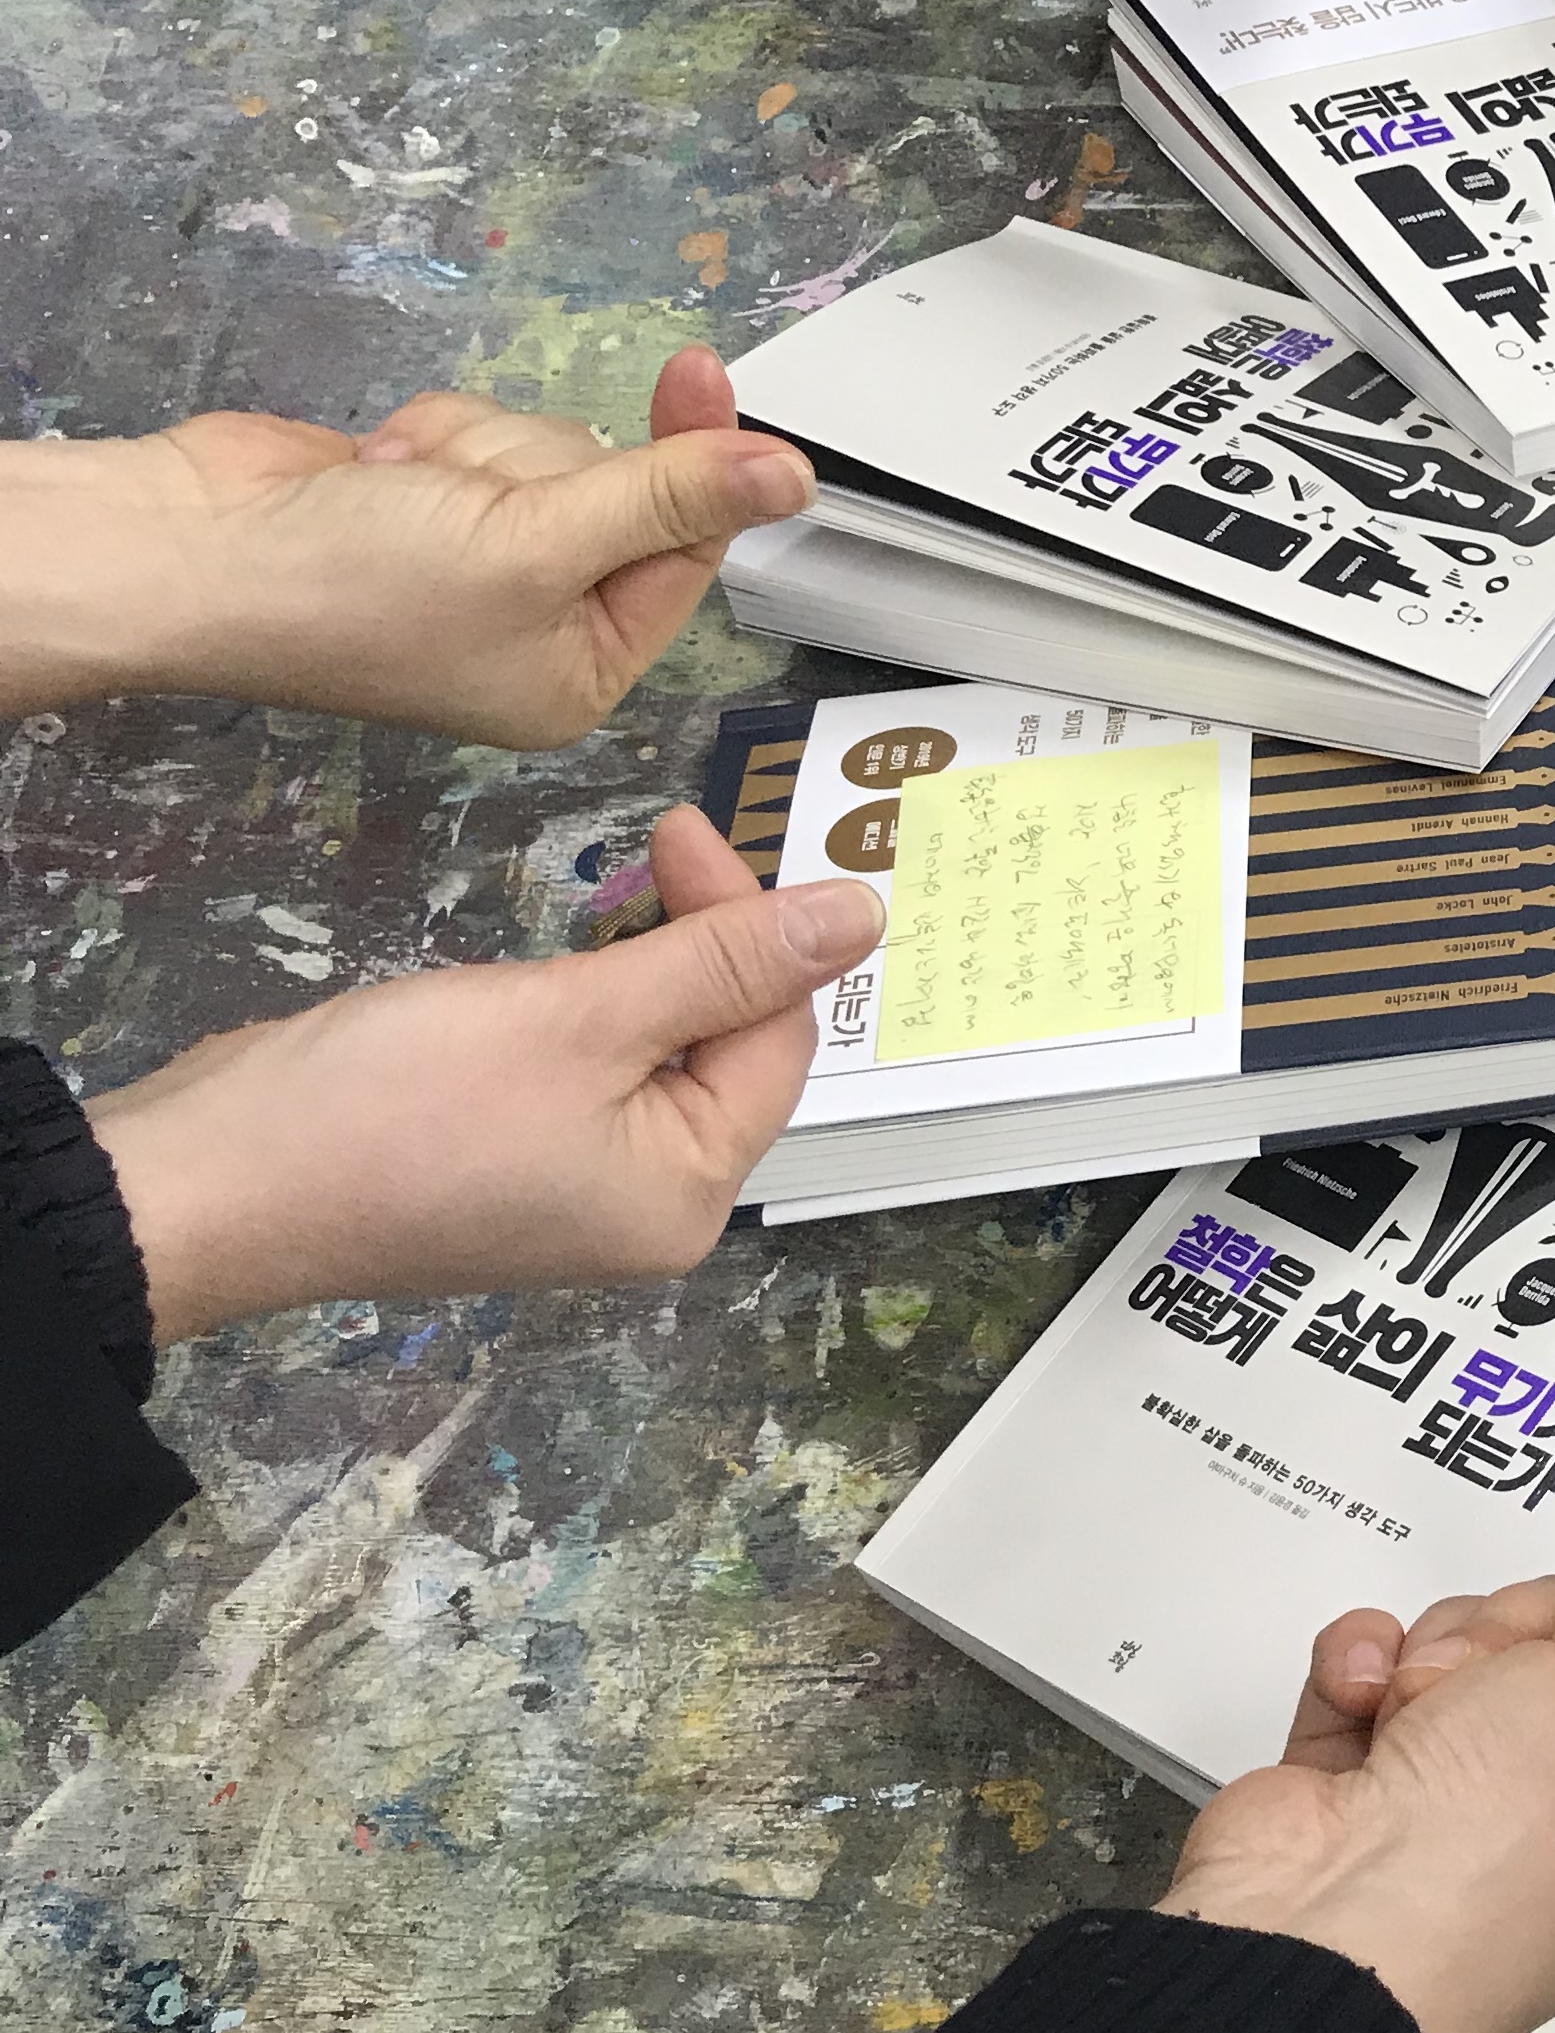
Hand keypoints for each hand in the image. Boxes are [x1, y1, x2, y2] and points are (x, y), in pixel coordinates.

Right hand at [3, 345, 811, 743]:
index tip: (701, 376)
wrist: (187, 549)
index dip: (699, 464)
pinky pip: (486, 432)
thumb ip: (670, 498)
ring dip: (479, 451)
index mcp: (583, 669)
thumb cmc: (355, 585)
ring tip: (405, 492)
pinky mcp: (437, 498)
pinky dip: (433, 435)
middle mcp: (546, 619)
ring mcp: (488, 558)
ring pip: (550, 448)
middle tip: (470, 499)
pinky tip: (377, 471)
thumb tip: (796, 476)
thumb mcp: (537, 545)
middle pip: (621, 489)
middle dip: (539, 470)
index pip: (686, 549)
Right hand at [87, 807, 879, 1337]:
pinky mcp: (507, 1160)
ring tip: (613, 889)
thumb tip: (866, 916)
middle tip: (655, 839)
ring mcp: (573, 1189)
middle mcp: (648, 1205)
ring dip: (646, 964)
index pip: (777, 1036)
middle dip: (705, 939)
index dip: (754, 924)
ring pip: (655, 1050)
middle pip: (725, 1045)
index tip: (682, 827)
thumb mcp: (582, 1016)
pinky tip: (558, 959)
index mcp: (689, 1192)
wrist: (210, 1179)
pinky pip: (587, 1070)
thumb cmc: (400, 1102)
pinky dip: (587, 1006)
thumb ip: (726, 961)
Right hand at [1156, 1377, 1554, 2032]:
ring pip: (1459, 1634)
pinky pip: (1371, 1661)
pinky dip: (1358, 1670)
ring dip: (1436, 1654)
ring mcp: (1453, 1789)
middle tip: (1505, 1681)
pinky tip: (1360, 1711)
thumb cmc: (1492, 1854)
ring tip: (1422, 1721)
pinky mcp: (1357, 1774)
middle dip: (1517, 1623)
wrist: (1323, 1941)